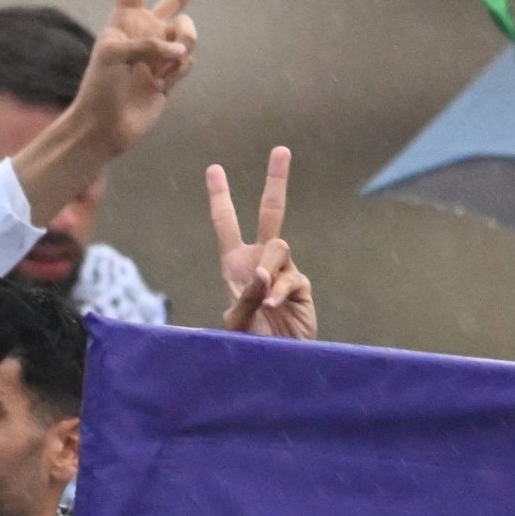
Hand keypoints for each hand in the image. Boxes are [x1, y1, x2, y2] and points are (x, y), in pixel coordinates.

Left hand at [63, 0, 217, 154]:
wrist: (106, 126)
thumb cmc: (99, 86)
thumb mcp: (114, 54)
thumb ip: (149, 43)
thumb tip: (181, 52)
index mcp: (124, 19)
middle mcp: (145, 30)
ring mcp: (160, 52)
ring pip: (188, 33)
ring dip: (180, 47)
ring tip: (160, 69)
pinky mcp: (172, 74)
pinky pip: (188, 60)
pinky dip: (177, 72)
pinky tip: (160, 86)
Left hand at [209, 147, 316, 339]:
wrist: (274, 365)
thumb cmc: (248, 344)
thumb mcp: (235, 321)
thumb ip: (244, 296)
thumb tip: (262, 272)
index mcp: (236, 264)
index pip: (226, 223)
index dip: (220, 197)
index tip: (214, 169)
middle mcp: (259, 261)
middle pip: (271, 212)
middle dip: (276, 181)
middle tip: (281, 150)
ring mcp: (282, 272)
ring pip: (278, 246)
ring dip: (268, 268)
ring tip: (263, 300)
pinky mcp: (300, 287)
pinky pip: (290, 277)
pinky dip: (278, 290)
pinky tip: (272, 306)